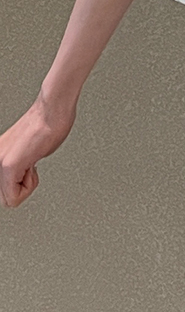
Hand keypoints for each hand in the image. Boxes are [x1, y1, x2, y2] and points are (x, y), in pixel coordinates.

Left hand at [0, 78, 77, 205]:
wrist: (52, 110)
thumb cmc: (46, 125)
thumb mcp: (25, 151)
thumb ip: (17, 166)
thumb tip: (17, 180)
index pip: (2, 191)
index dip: (19, 185)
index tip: (27, 167)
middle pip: (3, 198)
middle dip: (20, 189)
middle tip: (29, 167)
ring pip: (8, 200)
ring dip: (25, 187)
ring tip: (31, 163)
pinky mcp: (8, 165)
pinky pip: (14, 198)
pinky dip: (29, 186)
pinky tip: (33, 164)